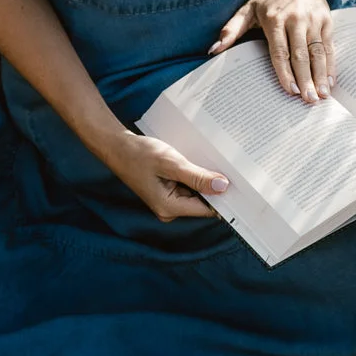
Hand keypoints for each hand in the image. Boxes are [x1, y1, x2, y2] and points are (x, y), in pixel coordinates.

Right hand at [104, 130, 228, 221]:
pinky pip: (187, 187)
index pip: (208, 209)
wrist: (116, 145)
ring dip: (202, 178)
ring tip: (205, 160)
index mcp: (169, 208)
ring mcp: (167, 202)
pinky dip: (193, 175)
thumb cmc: (138, 154)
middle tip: (225, 166)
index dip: (224, 198)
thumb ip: (197, 177)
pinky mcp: (166, 192)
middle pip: (203, 202)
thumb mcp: (171, 163)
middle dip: (213, 186)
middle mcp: (168, 210)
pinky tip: (192, 161)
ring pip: (196, 193)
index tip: (239, 184)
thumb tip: (223, 187)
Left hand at [209, 0, 335, 101]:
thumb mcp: (247, 8)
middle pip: (301, 55)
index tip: (290, 91)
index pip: (280, 51)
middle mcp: (296, 20)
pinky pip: (329, 47)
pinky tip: (331, 81)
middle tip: (309, 101)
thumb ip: (231, 29)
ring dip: (321, 76)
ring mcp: (314, 20)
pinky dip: (331, 65)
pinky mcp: (327, 21)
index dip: (285, 72)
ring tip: (323, 96)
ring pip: (318, 52)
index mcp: (275, 19)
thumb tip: (213, 50)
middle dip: (306, 80)